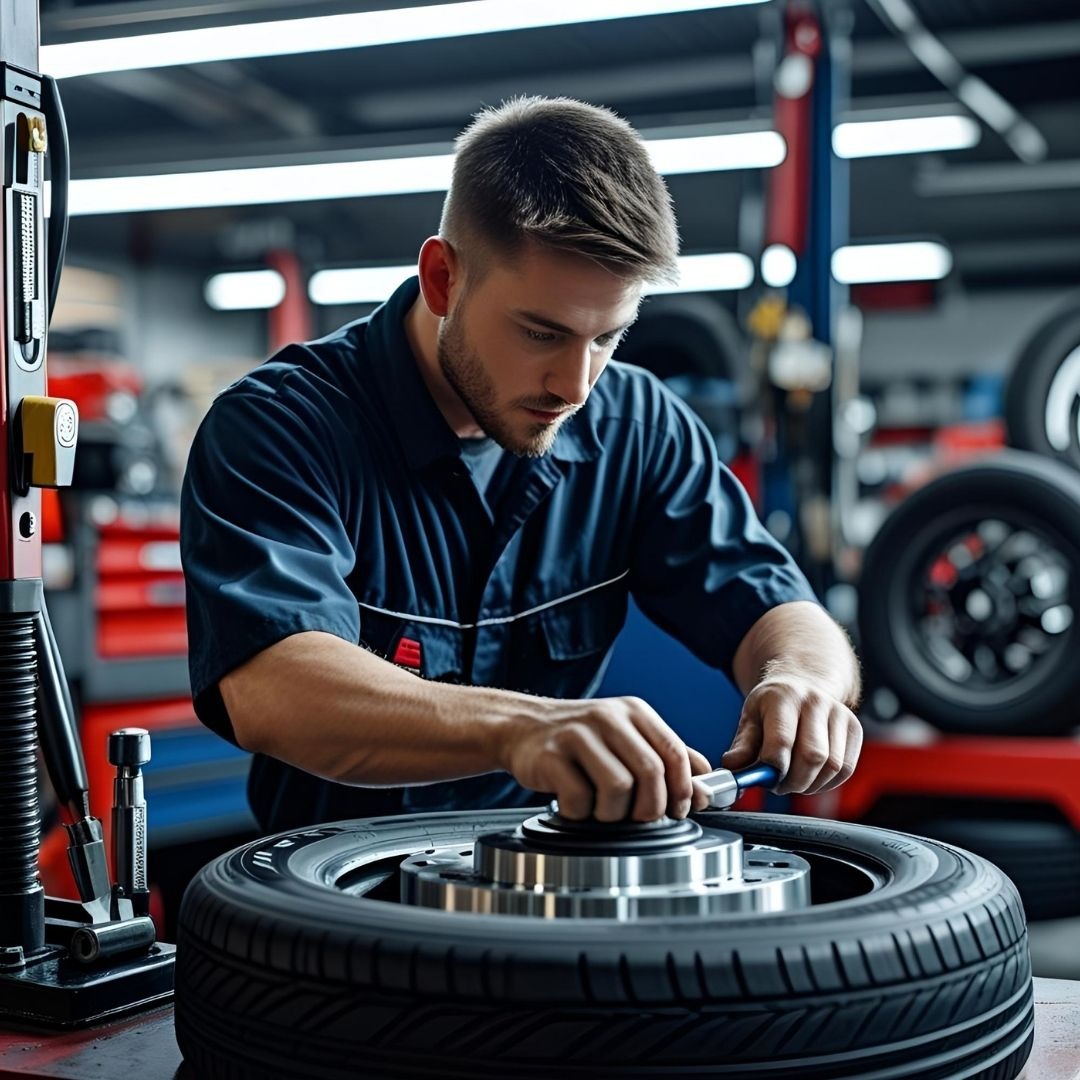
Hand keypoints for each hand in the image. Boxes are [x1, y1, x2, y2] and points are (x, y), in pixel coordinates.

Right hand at [498, 695, 713, 821]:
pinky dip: (581, 812)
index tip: (678, 810)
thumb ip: (667, 758)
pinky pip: (579, 798)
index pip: (675, 753)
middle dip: (651, 807)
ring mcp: (578, 735)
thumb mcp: (628, 738)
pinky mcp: (551, 756)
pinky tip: (575, 805)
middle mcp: (608, 718)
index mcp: (634, 712)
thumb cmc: (580, 739)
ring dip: (614, 813)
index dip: (683, 790)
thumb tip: (707, 788)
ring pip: (618, 787)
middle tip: (639, 817)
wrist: (522, 727)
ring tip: (602, 809)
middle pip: (650, 773)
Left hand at [721, 675, 861, 794]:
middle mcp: (815, 701)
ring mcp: (839, 713)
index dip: (773, 768)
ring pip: (832, 766)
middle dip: (793, 781)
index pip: (782, 740)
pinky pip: (846, 769)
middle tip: (778, 785)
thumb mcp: (750, 718)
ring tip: (793, 779)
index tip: (764, 779)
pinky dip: (827, 782)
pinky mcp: (855, 728)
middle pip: (812, 756)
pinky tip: (811, 777)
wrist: (802, 683)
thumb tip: (732, 768)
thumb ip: (742, 745)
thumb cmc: (771, 706)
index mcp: (783, 697)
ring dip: (810, 784)